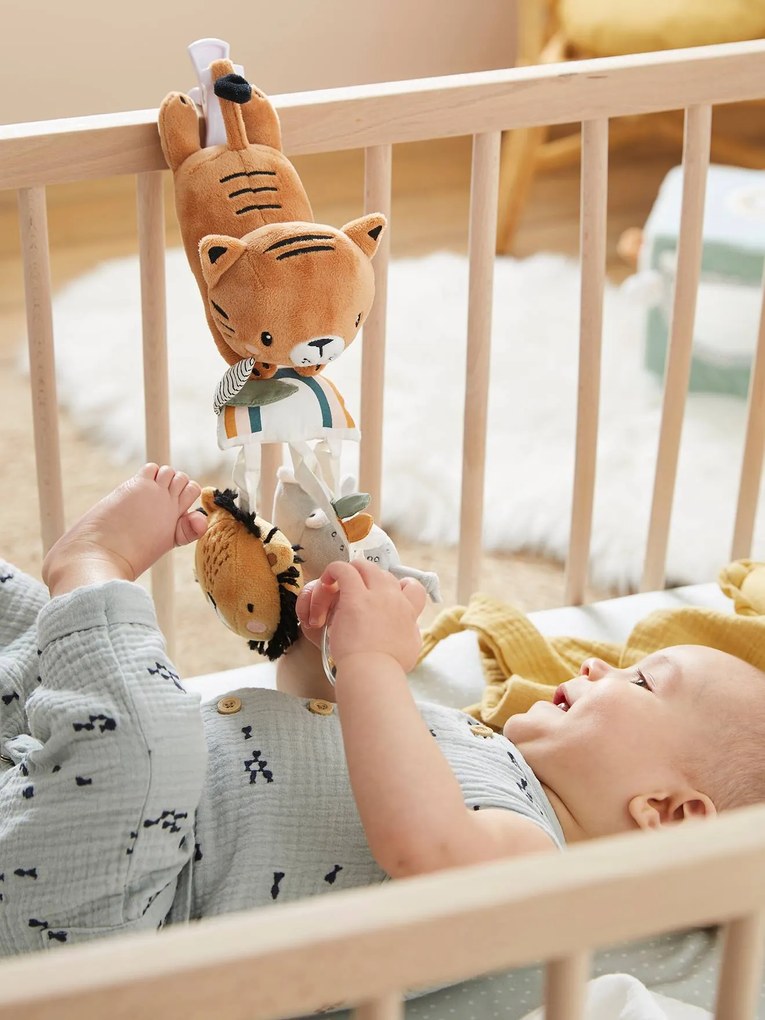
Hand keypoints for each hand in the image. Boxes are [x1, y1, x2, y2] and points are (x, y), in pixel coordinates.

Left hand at [296, 560, 425, 672]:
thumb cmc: (389, 667)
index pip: (412, 587)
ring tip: (337, 586)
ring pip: (363, 566)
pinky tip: (326, 582)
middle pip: (383, 574)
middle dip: (368, 580)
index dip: (399, 587)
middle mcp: (395, 598)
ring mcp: (375, 595)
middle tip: (354, 593)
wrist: (373, 672)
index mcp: (408, 611)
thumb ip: (411, 632)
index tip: (387, 596)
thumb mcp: (411, 648)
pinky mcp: (354, 597)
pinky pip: (343, 569)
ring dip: (350, 573)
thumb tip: (410, 627)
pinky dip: (333, 571)